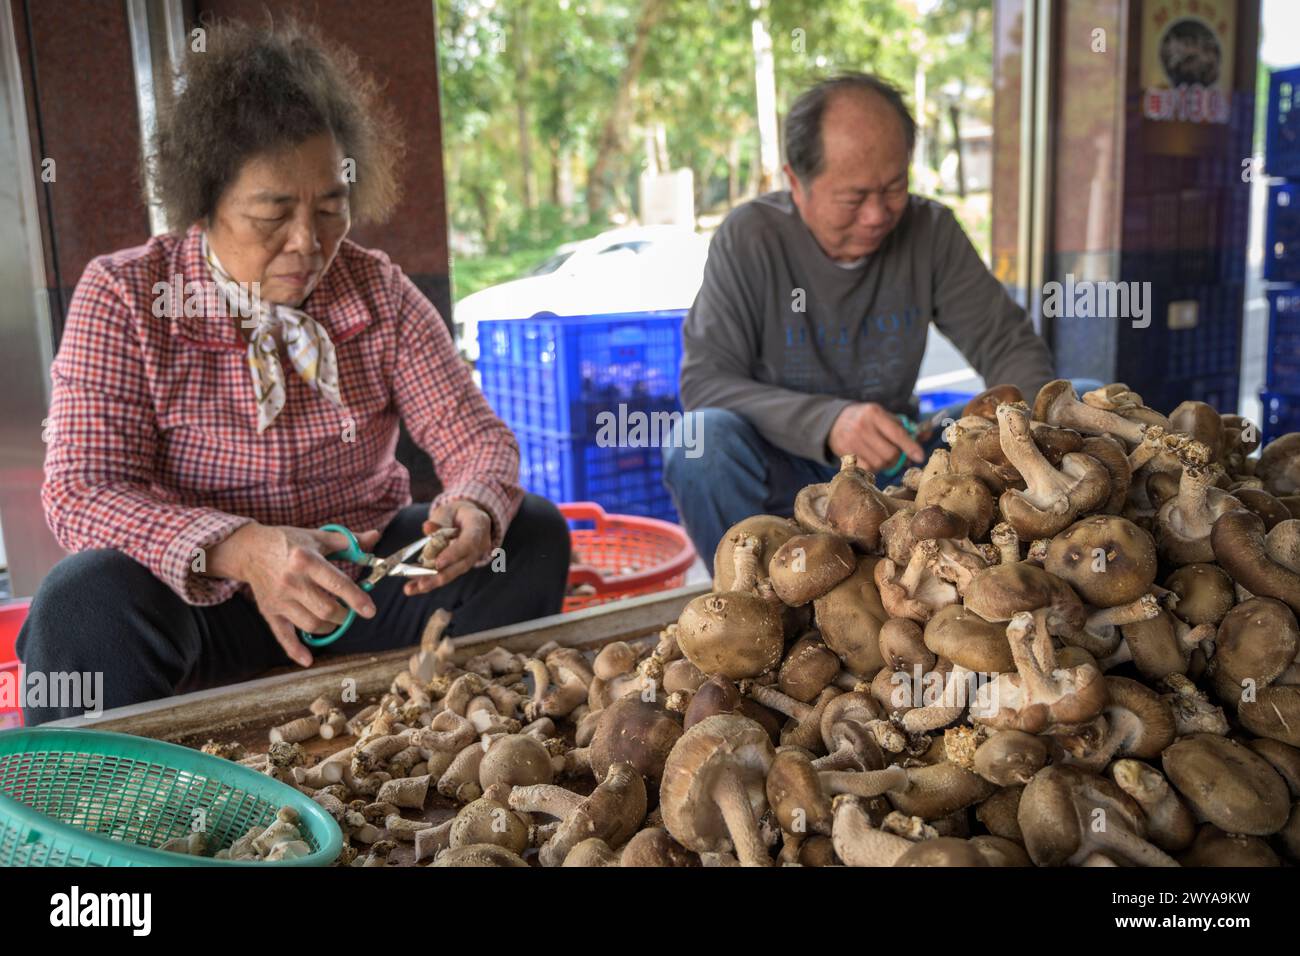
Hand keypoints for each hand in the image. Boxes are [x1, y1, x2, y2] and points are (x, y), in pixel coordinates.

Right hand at [207, 523, 379, 666]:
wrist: (250, 549)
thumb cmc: (289, 542)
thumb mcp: (318, 536)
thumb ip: (349, 540)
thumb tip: (375, 537)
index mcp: (307, 560)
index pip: (337, 583)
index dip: (356, 599)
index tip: (369, 611)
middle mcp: (292, 581)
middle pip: (326, 610)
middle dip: (344, 616)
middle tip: (349, 613)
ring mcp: (280, 599)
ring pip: (310, 624)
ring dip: (328, 628)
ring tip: (334, 620)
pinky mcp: (269, 611)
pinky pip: (282, 635)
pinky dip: (295, 650)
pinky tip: (307, 660)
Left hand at [404, 499, 493, 594]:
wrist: (468, 519)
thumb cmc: (456, 513)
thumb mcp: (448, 510)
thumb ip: (439, 520)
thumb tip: (427, 528)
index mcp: (479, 526)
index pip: (469, 543)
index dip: (454, 554)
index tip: (438, 563)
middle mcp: (480, 545)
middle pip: (462, 564)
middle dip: (441, 576)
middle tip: (421, 584)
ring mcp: (472, 558)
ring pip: (454, 573)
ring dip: (432, 582)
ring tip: (411, 589)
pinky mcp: (461, 566)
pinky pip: (447, 574)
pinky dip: (430, 581)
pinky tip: (413, 587)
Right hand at [828, 402, 925, 472]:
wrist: (835, 421)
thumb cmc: (866, 419)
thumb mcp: (884, 417)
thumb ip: (905, 427)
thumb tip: (927, 435)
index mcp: (875, 413)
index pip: (897, 433)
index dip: (910, 447)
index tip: (920, 457)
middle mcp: (862, 426)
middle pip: (890, 453)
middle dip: (898, 458)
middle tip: (897, 455)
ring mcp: (852, 440)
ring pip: (879, 463)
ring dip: (886, 464)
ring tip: (883, 456)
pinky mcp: (844, 452)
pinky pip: (867, 468)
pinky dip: (874, 468)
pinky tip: (872, 460)